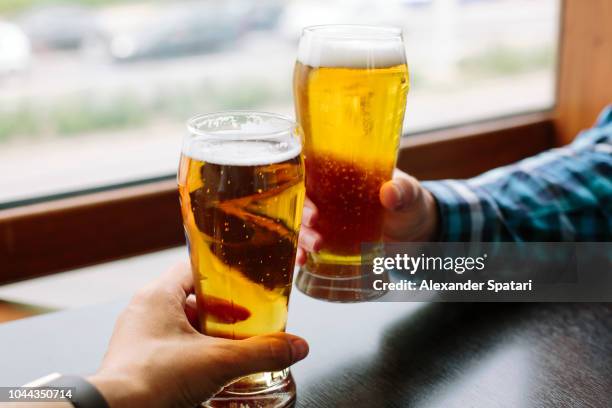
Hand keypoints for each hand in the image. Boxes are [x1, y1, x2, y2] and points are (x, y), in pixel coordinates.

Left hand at [88, 263, 308, 407]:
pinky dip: (192, 352)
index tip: (244, 285)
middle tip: (244, 320)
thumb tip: (295, 346)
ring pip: (180, 323)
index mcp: (158, 295)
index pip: (195, 267)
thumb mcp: (218, 362)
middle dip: (220, 311)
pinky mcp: (137, 360)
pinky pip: (170, 345)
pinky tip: (209, 368)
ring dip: (207, 333)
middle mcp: (144, 310)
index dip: (222, 275)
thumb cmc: (152, 380)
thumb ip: (261, 352)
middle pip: (191, 297)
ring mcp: (138, 336)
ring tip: (231, 346)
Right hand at [296, 169, 438, 264]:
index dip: (300, 175)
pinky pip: (308, 243)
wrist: (416, 234)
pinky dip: (301, 251)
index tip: (302, 187)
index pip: (311, 166)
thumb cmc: (410, 203)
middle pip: (302, 196)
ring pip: (301, 222)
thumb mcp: (409, 194)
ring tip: (314, 246)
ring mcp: (326, 218)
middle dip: (301, 209)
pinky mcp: (329, 240)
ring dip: (301, 233)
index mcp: (343, 172)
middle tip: (312, 221)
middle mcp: (328, 193)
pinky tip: (301, 261)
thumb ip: (402, 191)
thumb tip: (389, 192)